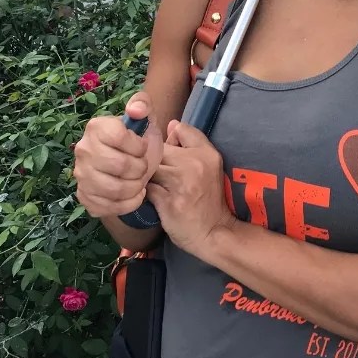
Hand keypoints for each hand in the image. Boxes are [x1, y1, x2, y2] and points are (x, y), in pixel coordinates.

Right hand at [72, 93, 163, 218]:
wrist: (131, 168)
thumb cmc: (138, 141)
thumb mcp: (146, 120)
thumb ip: (143, 105)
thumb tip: (136, 110)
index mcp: (96, 127)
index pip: (120, 137)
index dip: (139, 146)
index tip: (142, 147)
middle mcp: (83, 150)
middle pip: (120, 165)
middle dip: (140, 168)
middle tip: (143, 166)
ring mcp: (81, 175)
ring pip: (116, 189)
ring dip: (136, 186)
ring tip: (139, 180)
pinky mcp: (84, 197)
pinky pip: (109, 207)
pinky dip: (129, 203)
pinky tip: (134, 194)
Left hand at [146, 120, 234, 256]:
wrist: (215, 232)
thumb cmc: (208, 199)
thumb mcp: (209, 166)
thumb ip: (191, 143)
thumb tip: (171, 125)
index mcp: (207, 153)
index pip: (179, 130)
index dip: (169, 140)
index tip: (165, 151)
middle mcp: (195, 164)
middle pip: (159, 148)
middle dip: (153, 158)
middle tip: (154, 171)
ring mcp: (180, 183)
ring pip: (150, 166)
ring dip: (146, 175)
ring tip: (149, 183)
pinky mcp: (167, 201)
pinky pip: (145, 188)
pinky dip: (143, 191)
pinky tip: (147, 196)